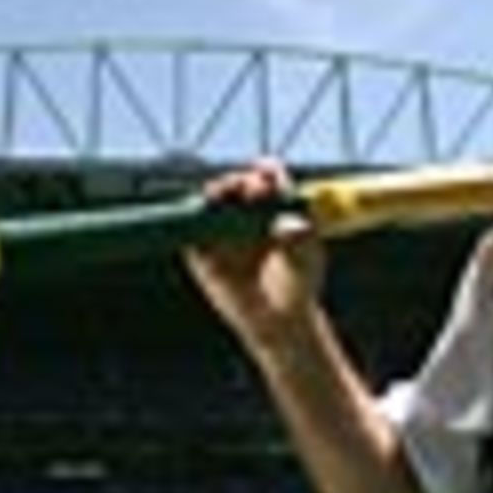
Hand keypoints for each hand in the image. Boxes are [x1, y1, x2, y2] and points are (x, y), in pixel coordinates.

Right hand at [183, 158, 325, 353]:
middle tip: (247, 187)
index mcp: (277, 207)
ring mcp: (223, 229)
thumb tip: (291, 224)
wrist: (278, 320)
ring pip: (212, 202)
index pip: (270, 179)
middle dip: (240, 181)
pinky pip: (191, 232)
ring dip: (214, 195)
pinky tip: (197, 220)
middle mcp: (247, 212)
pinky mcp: (202, 251)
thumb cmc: (297, 285)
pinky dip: (190, 223)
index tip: (267, 172)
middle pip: (238, 185)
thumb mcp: (302, 262)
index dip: (267, 171)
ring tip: (219, 196)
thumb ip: (298, 240)